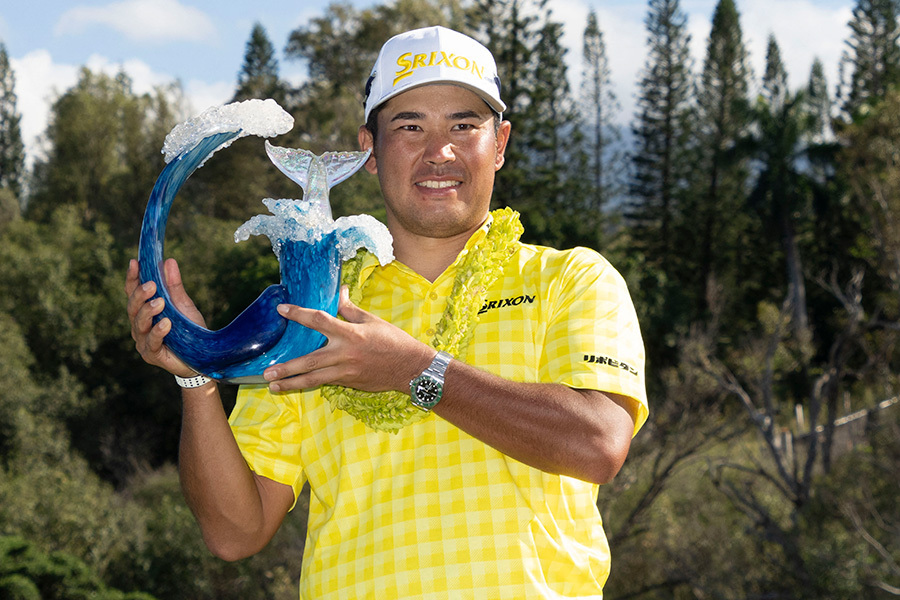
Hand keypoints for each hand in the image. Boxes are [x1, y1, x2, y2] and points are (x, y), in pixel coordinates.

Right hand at [125, 258, 205, 376]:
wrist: (202, 357)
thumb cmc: (189, 330)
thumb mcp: (183, 305)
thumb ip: (174, 286)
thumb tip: (169, 261)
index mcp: (144, 311)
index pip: (132, 292)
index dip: (132, 278)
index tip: (135, 263)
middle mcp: (140, 325)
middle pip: (132, 307)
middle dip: (140, 295)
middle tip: (151, 285)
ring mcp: (143, 341)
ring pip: (139, 324)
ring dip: (148, 312)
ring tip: (159, 302)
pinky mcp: (151, 355)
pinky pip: (151, 342)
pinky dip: (157, 331)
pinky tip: (165, 323)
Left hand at [262, 286, 434, 392]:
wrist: (411, 368)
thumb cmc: (394, 341)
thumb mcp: (373, 321)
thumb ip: (351, 309)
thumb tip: (340, 292)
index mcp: (350, 333)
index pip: (319, 320)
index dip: (298, 313)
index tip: (281, 309)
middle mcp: (345, 354)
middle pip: (309, 361)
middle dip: (286, 367)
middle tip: (266, 371)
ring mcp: (346, 372)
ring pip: (313, 379)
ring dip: (291, 383)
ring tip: (272, 386)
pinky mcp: (349, 383)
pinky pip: (325, 382)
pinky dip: (309, 383)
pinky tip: (294, 386)